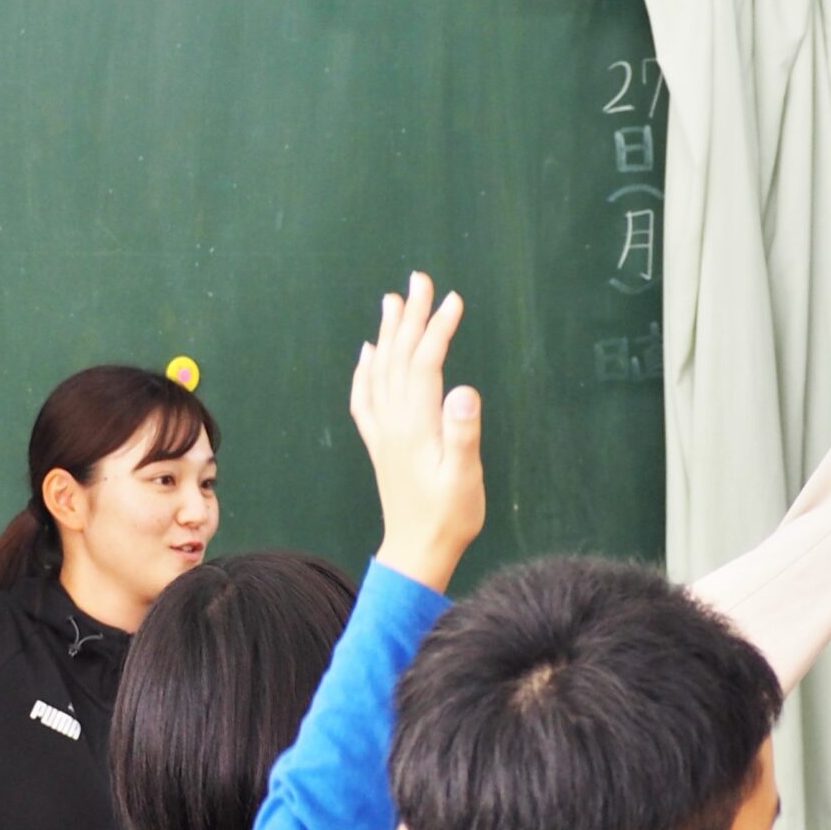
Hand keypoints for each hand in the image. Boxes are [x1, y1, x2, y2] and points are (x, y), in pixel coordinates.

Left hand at [349, 272, 483, 593]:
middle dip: (410, 315)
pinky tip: (369, 354)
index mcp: (415, 424)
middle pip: (399, 356)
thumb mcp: (464, 476)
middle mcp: (393, 421)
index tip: (453, 299)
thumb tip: (463, 389)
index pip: (425, 362)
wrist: (418, 550)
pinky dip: (366, 370)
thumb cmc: (449, 516)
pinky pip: (366, 397)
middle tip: (419, 278)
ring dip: (388, 333)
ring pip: (381, 370)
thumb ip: (462, 432)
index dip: (438, 328)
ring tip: (393, 300)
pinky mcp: (381, 443)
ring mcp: (384, 431)